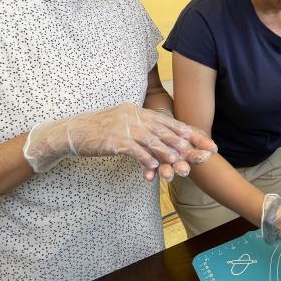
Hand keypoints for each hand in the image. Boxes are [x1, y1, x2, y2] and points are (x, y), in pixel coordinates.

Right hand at [23, 103, 217, 179]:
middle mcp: (135, 116)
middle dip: (186, 144)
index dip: (189, 132)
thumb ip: (144, 129)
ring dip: (168, 153)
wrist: (74, 132)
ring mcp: (124, 127)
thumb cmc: (101, 130)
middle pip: (166, 131)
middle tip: (201, 155)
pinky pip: (134, 150)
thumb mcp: (125, 124)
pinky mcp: (114, 140)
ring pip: (152, 140)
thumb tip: (164, 141)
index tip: (207, 142)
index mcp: (140, 111)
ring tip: (181, 163)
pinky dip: (145, 159)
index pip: (170, 122)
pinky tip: (154, 168)